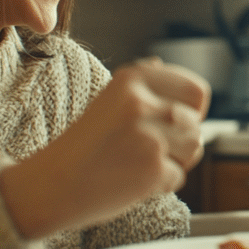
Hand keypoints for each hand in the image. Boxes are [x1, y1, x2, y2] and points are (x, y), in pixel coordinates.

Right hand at [1, 58, 209, 238]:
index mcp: (133, 78)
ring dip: (174, 161)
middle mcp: (142, 102)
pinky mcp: (153, 168)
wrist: (52, 185)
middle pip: (195, 123)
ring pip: (193, 148)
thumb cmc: (83, 145)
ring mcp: (149, 135)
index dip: (191, 110)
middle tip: (146, 149)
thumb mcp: (107, 101)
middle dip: (180, 141)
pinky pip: (178, 176)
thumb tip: (160, 63)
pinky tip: (131, 180)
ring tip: (138, 162)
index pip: (196, 91)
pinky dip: (160, 184)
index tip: (171, 122)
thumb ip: (140, 84)